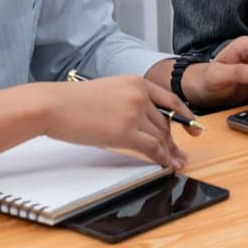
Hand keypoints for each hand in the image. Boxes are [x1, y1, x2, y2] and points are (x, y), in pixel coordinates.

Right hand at [43, 75, 190, 169]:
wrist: (52, 105)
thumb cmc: (72, 102)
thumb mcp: (108, 92)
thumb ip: (128, 102)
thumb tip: (141, 123)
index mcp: (136, 82)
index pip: (169, 100)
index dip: (185, 116)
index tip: (194, 128)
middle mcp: (140, 94)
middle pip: (165, 122)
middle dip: (173, 140)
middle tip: (180, 154)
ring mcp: (134, 112)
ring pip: (161, 136)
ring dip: (169, 152)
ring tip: (175, 163)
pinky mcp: (126, 131)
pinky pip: (152, 147)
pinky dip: (162, 158)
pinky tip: (166, 165)